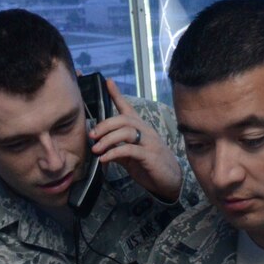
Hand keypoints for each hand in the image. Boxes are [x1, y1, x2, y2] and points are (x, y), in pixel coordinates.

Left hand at [89, 78, 183, 201]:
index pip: (128, 108)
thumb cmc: (151, 167)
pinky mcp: (150, 156)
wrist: (171, 181)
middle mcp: (146, 131)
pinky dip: (114, 153)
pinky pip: (129, 150)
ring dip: (107, 139)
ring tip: (96, 149)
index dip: (117, 95)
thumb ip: (117, 150)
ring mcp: (149, 142)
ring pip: (126, 131)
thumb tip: (99, 149)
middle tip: (92, 135)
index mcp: (141, 129)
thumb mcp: (131, 157)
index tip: (108, 82)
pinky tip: (104, 159)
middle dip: (105, 125)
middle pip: (123, 119)